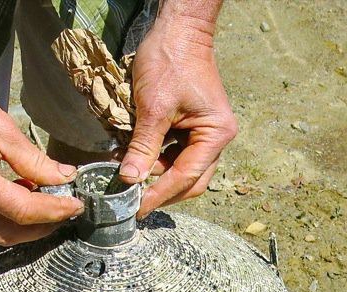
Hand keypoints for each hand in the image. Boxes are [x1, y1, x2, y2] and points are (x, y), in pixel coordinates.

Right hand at [0, 63, 83, 244]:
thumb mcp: (2, 128)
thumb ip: (35, 161)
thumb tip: (63, 177)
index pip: (22, 211)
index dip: (54, 211)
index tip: (76, 205)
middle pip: (8, 233)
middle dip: (41, 227)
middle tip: (65, 211)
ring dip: (24, 223)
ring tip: (48, 201)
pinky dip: (6, 212)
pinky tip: (24, 192)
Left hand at [118, 18, 236, 216]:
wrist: (177, 29)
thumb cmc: (171, 61)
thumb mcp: (153, 108)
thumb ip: (143, 147)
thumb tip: (130, 180)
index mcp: (216, 134)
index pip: (186, 177)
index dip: (160, 195)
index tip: (137, 208)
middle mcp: (216, 139)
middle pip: (190, 181)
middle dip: (163, 192)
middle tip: (135, 201)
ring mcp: (205, 134)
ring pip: (182, 171)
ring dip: (157, 177)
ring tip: (131, 178)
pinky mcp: (191, 129)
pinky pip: (175, 155)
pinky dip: (157, 162)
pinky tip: (137, 162)